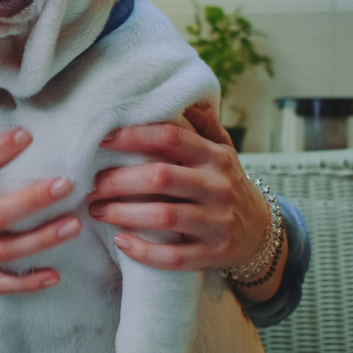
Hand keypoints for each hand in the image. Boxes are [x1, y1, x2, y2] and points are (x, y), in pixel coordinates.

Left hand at [85, 103, 278, 292]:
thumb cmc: (226, 184)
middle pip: (160, 177)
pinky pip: (175, 256)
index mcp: (216, 157)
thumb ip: (201, 125)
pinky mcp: (215, 254)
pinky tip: (121, 242)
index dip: (133, 136)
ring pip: (164, 216)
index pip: (171, 137)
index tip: (102, 140)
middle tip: (90, 185)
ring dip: (123, 214)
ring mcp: (218, 223)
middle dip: (118, 180)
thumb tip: (180, 96)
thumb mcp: (222, 152)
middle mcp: (219, 187)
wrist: (262, 233)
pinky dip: (145, 251)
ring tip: (96, 210)